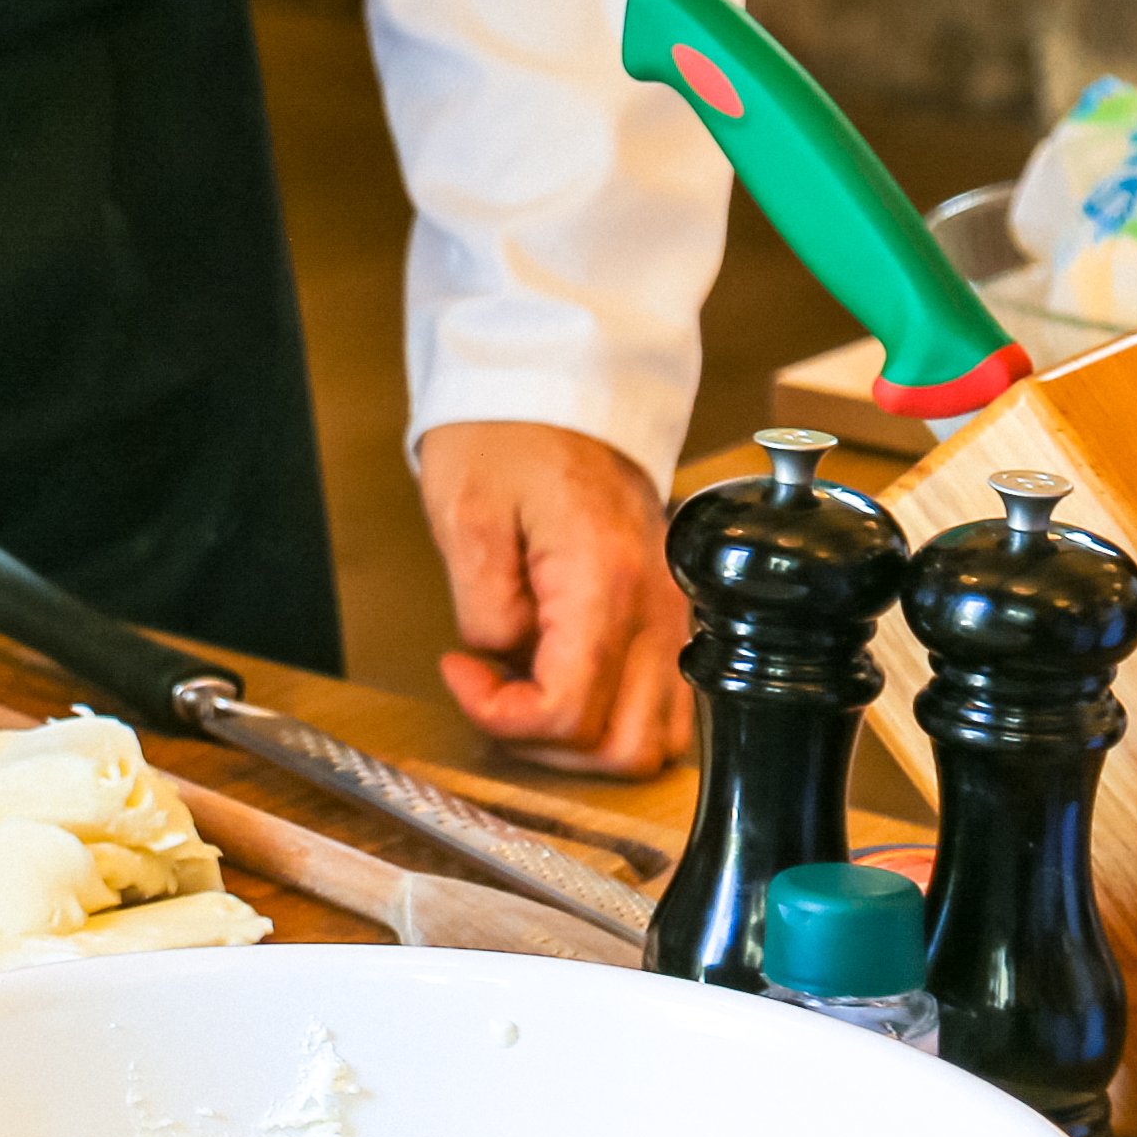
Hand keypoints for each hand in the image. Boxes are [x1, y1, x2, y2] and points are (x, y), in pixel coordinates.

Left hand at [421, 420, 689, 775]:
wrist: (560, 388)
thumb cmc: (508, 437)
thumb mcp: (465, 514)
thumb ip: (483, 607)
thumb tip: (502, 662)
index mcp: (603, 582)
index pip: (570, 712)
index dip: (503, 719)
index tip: (461, 673)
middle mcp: (656, 609)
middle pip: (623, 748)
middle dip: (543, 743)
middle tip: (489, 693)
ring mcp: (675, 617)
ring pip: (653, 741)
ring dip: (582, 740)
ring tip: (523, 688)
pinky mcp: (672, 617)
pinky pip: (666, 705)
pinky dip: (614, 714)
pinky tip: (560, 675)